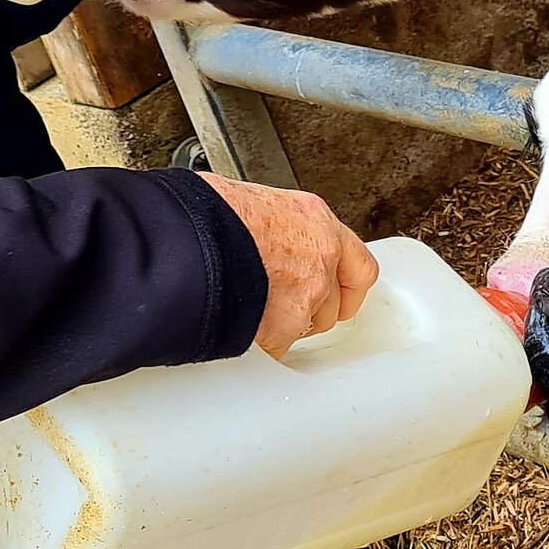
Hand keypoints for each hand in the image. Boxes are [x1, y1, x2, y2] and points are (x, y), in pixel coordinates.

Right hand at [195, 175, 378, 354]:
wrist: (190, 238)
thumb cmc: (208, 213)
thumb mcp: (250, 200)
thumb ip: (271, 224)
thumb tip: (253, 231)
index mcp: (314, 220)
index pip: (358, 264)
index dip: (349, 286)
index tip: (343, 295)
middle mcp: (320, 258)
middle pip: (334, 302)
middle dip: (311, 310)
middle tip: (284, 305)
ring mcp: (306, 295)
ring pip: (309, 326)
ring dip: (288, 327)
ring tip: (257, 313)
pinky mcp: (283, 328)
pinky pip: (278, 348)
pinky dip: (262, 345)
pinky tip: (243, 331)